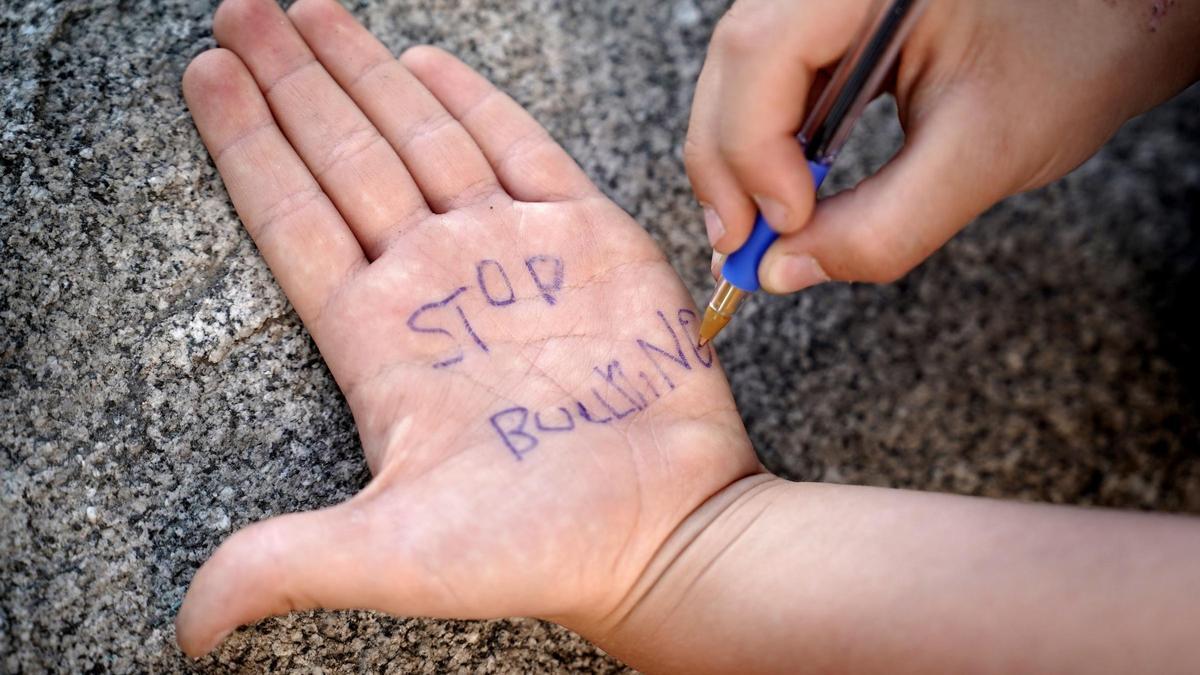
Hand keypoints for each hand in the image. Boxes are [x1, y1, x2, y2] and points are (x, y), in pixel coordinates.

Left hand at [175, 0, 757, 656]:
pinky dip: (472, 101)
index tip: (205, 72)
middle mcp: (435, 282)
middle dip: (293, 78)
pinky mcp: (587, 240)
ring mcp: (510, 252)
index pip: (292, 215)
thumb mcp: (396, 554)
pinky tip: (423, 59)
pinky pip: (519, 148)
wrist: (665, 530)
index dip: (246, 143)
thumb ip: (286, 563)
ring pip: (418, 137)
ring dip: (362, 71)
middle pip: (342, 155)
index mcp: (378, 337)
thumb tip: (188, 628)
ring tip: (308, 11)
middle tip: (241, 7)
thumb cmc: (541, 546)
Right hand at [688, 0, 1199, 291]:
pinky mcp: (831, 15)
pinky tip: (788, 189)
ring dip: (741, 158)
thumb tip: (783, 271)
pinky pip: (771, 77)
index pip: (763, 53)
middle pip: (736, 62)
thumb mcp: (982, 155)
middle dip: (729, 164)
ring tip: (762, 228)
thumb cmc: (1075, 55)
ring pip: (740, 73)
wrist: (1120, 17)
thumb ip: (881, 227)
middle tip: (741, 247)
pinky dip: (768, 143)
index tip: (783, 226)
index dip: (755, 150)